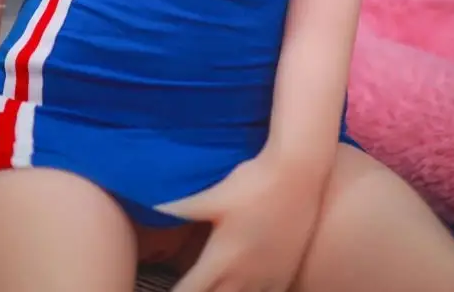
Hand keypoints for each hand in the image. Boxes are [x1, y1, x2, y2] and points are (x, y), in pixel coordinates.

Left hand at [154, 152, 320, 291]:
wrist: (299, 174)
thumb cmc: (253, 182)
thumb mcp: (213, 196)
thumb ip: (182, 207)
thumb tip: (154, 206)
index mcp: (220, 258)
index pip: (190, 291)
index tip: (169, 289)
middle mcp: (243, 276)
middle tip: (193, 287)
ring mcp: (267, 278)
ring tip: (217, 286)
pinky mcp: (286, 274)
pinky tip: (245, 288)